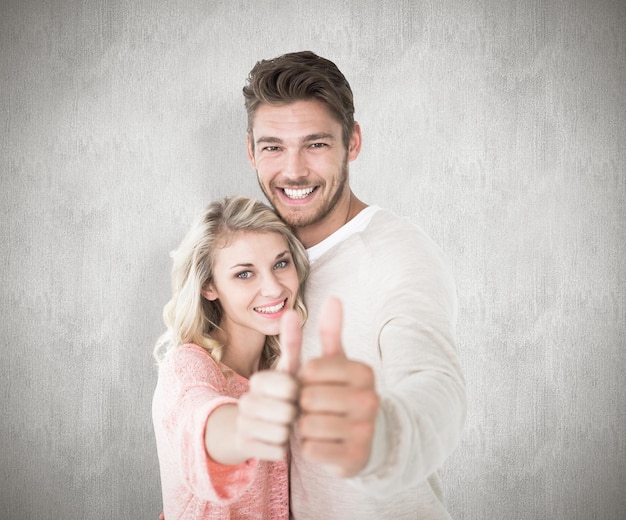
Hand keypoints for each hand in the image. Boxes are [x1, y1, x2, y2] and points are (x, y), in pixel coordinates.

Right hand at [234, 309, 301, 460]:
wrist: (257, 427)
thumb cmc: (283, 394)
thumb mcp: (289, 368)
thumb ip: (292, 341)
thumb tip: (291, 310)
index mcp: (260, 379)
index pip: (290, 385)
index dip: (300, 392)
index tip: (297, 391)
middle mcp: (247, 399)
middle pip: (287, 411)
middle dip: (296, 413)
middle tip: (294, 410)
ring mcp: (243, 422)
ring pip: (281, 432)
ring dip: (291, 431)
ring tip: (287, 425)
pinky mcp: (244, 445)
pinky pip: (276, 450)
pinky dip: (283, 447)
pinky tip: (279, 440)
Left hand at [298, 298, 379, 476]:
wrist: (369, 437)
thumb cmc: (343, 393)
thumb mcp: (338, 363)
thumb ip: (332, 331)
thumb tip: (333, 297)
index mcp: (363, 372)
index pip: (310, 369)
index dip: (304, 380)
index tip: (316, 385)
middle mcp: (369, 399)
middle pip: (308, 398)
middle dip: (303, 404)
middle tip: (314, 408)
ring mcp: (366, 430)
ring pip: (308, 425)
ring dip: (305, 426)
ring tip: (319, 424)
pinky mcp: (356, 458)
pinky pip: (312, 450)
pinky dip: (310, 447)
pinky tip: (324, 443)